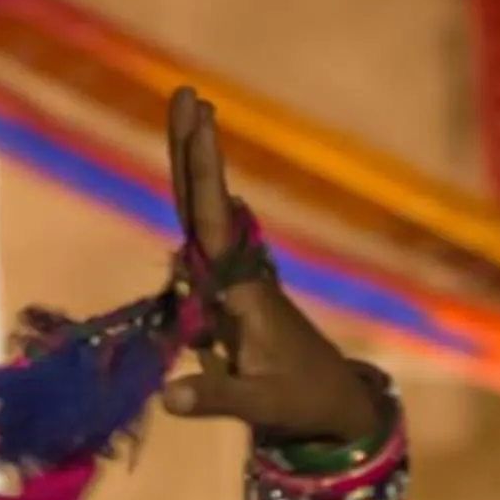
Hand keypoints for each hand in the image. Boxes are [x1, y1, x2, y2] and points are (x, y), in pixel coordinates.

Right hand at [158, 88, 383, 442]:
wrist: (332, 403)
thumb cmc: (301, 403)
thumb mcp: (261, 408)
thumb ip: (216, 399)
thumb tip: (167, 399)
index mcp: (244, 293)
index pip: (214, 224)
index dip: (205, 174)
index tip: (203, 121)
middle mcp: (239, 276)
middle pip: (207, 204)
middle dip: (195, 151)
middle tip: (186, 91)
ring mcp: (236, 281)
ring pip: (205, 214)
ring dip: (193, 166)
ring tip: (188, 112)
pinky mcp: (233, 292)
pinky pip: (206, 239)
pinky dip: (195, 201)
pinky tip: (191, 169)